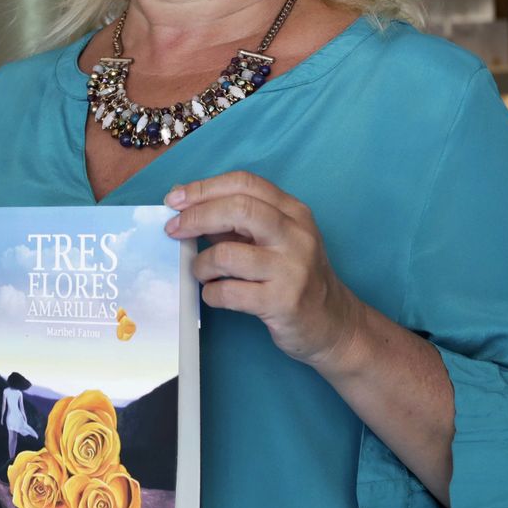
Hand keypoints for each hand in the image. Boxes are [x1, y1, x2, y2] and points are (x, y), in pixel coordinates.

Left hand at [165, 171, 361, 370]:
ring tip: (200, 272)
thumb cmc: (294, 277)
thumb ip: (235, 222)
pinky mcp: (283, 302)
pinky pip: (230, 292)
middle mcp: (296, 235)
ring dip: (201, 264)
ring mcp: (292, 269)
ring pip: (228, 254)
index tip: (174, 199)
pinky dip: (211, 293)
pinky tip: (214, 294)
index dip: (204, 188)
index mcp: (293, 212)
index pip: (245, 184)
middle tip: (173, 230)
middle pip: (239, 209)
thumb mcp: (274, 241)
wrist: (333, 324)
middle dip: (196, 216)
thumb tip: (184, 203)